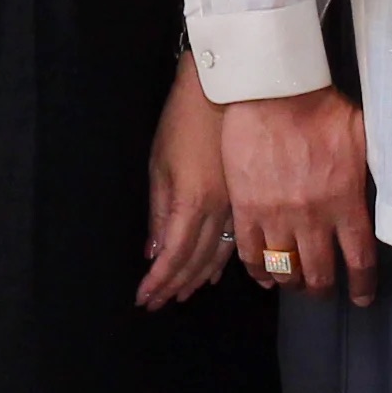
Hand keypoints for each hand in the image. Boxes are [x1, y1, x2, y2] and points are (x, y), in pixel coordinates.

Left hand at [136, 55, 232, 307]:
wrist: (227, 90)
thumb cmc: (183, 120)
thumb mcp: (159, 164)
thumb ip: (159, 212)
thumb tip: (154, 252)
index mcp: (193, 203)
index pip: (174, 256)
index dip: (158, 281)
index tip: (144, 299)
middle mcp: (220, 212)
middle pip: (196, 261)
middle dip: (174, 285)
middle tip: (157, 303)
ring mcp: (238, 206)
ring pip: (218, 255)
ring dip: (197, 277)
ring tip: (181, 295)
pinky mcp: (247, 198)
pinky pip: (235, 241)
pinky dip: (222, 261)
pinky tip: (214, 275)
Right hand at [223, 90, 377, 305]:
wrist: (273, 91)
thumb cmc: (322, 107)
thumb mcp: (364, 137)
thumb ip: (373, 170)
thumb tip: (391, 185)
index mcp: (345, 202)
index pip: (359, 260)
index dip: (362, 285)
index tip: (361, 297)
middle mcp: (313, 218)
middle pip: (320, 274)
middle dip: (323, 289)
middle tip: (322, 290)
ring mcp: (276, 216)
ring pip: (285, 269)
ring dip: (292, 281)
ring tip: (294, 281)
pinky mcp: (246, 208)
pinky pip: (250, 253)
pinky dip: (257, 270)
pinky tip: (263, 275)